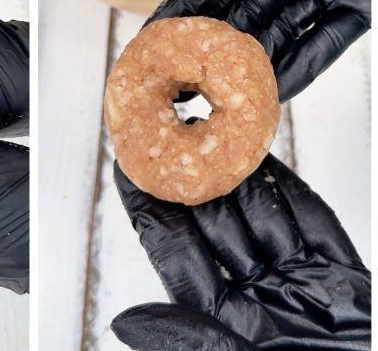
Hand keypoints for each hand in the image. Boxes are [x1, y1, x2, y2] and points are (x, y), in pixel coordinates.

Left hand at [111, 154, 369, 349]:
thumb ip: (186, 341)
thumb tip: (125, 323)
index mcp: (226, 324)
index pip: (176, 255)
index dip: (151, 210)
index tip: (129, 172)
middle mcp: (259, 301)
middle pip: (215, 227)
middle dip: (191, 182)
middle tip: (171, 137)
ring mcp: (301, 286)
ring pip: (262, 217)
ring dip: (237, 179)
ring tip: (211, 139)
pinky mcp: (342, 280)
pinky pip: (315, 226)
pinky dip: (292, 195)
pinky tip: (267, 166)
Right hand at [151, 0, 369, 101]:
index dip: (184, 7)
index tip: (152, 37)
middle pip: (244, 8)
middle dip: (208, 45)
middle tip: (174, 81)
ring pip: (280, 30)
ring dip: (248, 65)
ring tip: (215, 98)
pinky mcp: (365, 2)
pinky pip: (324, 41)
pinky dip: (298, 67)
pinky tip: (269, 91)